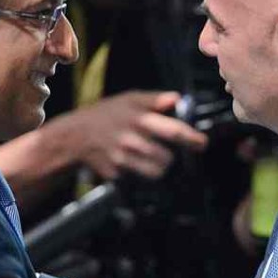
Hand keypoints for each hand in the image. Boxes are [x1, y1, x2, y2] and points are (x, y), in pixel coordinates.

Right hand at [66, 90, 207, 179]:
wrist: (75, 136)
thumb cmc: (107, 114)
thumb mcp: (129, 99)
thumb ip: (154, 100)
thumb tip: (176, 98)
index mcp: (139, 119)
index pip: (172, 130)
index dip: (191, 138)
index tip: (202, 143)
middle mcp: (131, 140)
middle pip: (166, 157)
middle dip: (170, 157)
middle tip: (166, 153)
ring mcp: (122, 159)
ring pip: (156, 172)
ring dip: (158, 168)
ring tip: (150, 159)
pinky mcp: (116, 174)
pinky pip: (137, 179)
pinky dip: (138, 174)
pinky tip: (129, 163)